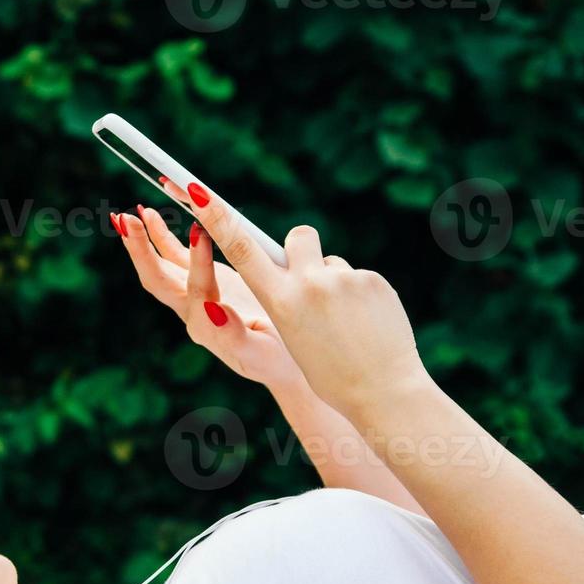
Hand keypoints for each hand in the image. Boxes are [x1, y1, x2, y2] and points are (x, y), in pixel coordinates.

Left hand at [114, 205, 303, 391]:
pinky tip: (149, 215)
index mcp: (204, 326)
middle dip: (140, 250)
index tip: (200, 233)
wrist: (278, 363)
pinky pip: (173, 256)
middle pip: (157, 278)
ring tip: (127, 214)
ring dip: (143, 239)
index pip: (195, 290)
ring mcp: (192, 294)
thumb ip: (232, 334)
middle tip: (126, 221)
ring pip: (161, 265)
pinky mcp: (201, 281)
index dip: (197, 262)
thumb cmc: (274, 361)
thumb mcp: (258, 352)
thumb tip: (212, 310)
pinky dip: (160, 235)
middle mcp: (191, 310)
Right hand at [174, 181, 430, 418]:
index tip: (199, 191)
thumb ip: (290, 300)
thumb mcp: (293, 338)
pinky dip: (360, 296)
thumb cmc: (332, 375)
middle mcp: (307, 284)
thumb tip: (302, 273)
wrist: (384, 391)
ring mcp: (342, 279)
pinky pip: (357, 276)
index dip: (218, 217)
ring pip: (330, 263)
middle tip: (312, 279)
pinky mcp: (371, 280)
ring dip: (333, 281)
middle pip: (297, 237)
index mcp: (279, 303)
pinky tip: (367, 324)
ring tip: (346, 321)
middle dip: (301, 249)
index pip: (241, 249)